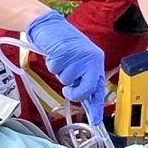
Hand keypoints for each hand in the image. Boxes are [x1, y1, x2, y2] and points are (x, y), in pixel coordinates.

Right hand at [23, 10, 107, 124]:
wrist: (49, 26)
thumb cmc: (63, 44)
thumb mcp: (79, 61)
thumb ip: (83, 77)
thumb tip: (85, 99)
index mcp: (96, 61)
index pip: (98, 88)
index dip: (96, 107)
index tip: (95, 121)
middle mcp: (91, 58)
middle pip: (85, 90)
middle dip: (73, 93)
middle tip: (67, 89)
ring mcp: (78, 56)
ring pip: (67, 80)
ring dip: (60, 73)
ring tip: (61, 59)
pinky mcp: (64, 52)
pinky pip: (55, 70)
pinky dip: (52, 64)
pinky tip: (55, 54)